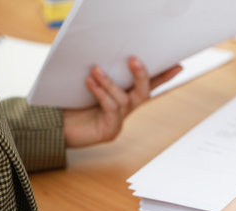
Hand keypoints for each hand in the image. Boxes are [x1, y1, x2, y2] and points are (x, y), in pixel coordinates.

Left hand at [63, 57, 181, 147]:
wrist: (57, 128)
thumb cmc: (72, 104)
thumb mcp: (89, 85)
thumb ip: (102, 74)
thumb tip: (104, 54)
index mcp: (125, 97)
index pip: (149, 85)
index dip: (164, 76)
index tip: (178, 65)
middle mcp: (126, 109)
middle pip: (143, 93)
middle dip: (141, 76)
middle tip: (134, 59)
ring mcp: (118, 121)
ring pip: (124, 100)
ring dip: (110, 83)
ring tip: (96, 69)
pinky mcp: (109, 131)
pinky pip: (109, 108)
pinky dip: (100, 93)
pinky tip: (89, 82)